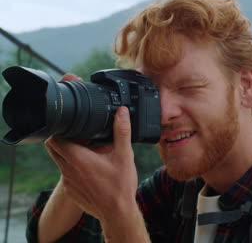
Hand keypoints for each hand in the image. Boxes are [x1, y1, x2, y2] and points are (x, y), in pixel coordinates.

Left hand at [44, 74, 137, 219]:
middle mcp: (68, 170)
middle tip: (78, 137)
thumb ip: (121, 131)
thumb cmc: (120, 185)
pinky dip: (74, 170)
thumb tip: (121, 112)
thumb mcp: (125, 155)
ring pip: (60, 162)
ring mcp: (68, 183)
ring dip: (69, 155)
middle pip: (52, 149)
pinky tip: (91, 172)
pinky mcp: (71, 192)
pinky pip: (67, 176)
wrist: (118, 213)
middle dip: (61, 140)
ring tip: (88, 154)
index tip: (73, 127)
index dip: (60, 130)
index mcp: (78, 158)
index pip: (54, 139)